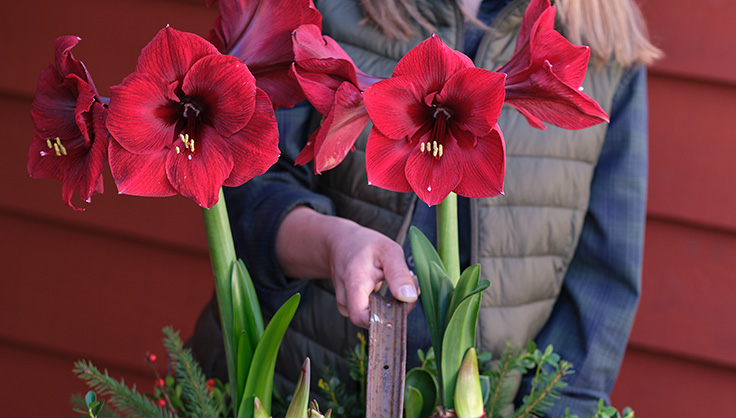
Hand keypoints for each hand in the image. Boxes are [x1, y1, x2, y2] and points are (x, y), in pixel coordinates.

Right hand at [275, 206, 417, 327]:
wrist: (341, 243)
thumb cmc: (366, 245)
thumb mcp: (388, 251)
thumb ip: (399, 275)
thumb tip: (409, 298)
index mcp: (354, 281)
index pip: (360, 315)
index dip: (383, 318)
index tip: (402, 305)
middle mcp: (344, 295)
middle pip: (367, 320)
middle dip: (390, 312)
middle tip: (404, 293)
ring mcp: (343, 302)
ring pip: (367, 318)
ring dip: (384, 308)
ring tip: (391, 288)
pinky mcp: (346, 305)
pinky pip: (364, 313)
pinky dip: (377, 306)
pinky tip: (382, 292)